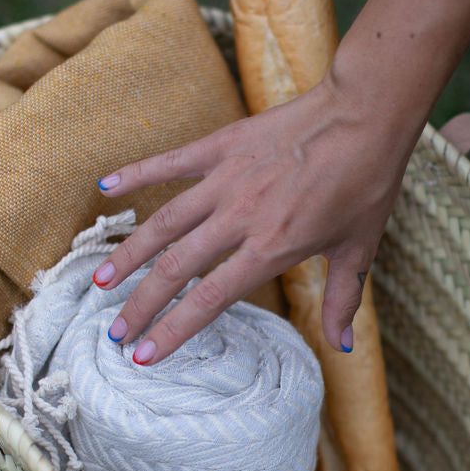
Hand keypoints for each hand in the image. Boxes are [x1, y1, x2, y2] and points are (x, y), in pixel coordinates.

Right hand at [89, 70, 414, 363]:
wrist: (366, 115)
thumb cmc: (367, 183)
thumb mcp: (359, 249)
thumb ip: (344, 300)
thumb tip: (343, 345)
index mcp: (272, 247)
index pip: (209, 299)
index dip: (173, 330)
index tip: (145, 355)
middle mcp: (241, 217)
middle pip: (175, 268)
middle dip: (141, 304)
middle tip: (116, 331)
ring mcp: (227, 179)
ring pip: (164, 222)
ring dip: (130, 254)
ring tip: (103, 280)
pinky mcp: (223, 145)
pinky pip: (170, 163)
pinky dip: (136, 173)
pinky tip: (104, 186)